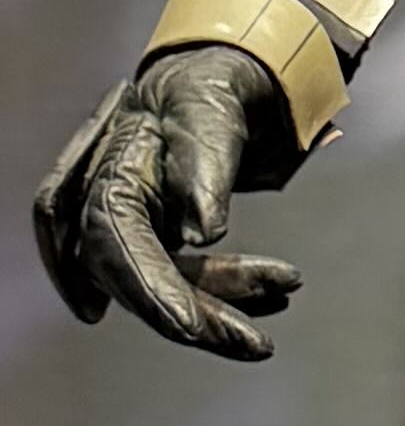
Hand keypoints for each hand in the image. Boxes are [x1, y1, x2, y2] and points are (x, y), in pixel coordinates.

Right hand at [33, 46, 303, 362]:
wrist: (218, 80)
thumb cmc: (209, 86)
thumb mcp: (210, 109)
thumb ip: (202, 163)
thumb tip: (200, 230)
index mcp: (108, 162)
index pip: (115, 235)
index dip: (148, 287)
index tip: (190, 326)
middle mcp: (100, 197)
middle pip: (131, 275)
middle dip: (190, 313)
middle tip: (253, 344)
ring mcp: (124, 222)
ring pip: (158, 284)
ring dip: (218, 304)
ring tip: (283, 292)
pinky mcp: (150, 240)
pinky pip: (178, 278)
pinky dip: (222, 291)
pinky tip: (269, 292)